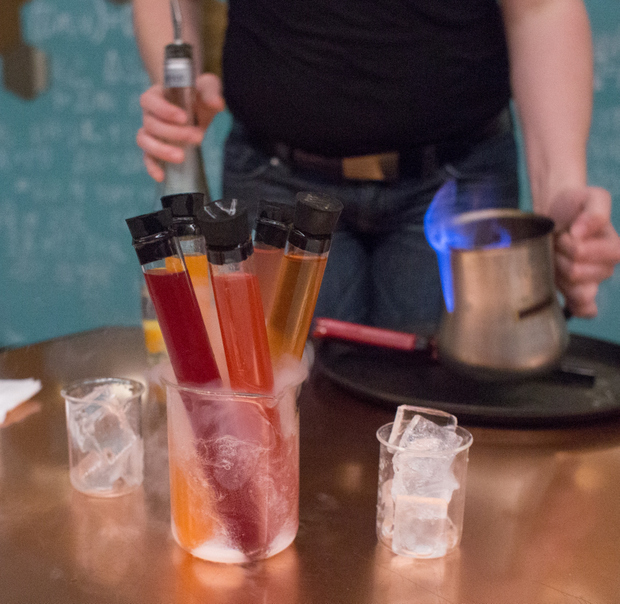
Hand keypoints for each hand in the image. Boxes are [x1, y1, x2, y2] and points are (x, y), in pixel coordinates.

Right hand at [136, 73, 224, 181]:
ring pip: (144, 141)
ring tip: (181, 157)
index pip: (149, 100)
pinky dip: (152, 167)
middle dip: (174, 133)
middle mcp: (149, 113)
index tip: (184, 117)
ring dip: (161, 150)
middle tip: (198, 137)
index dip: (163, 110)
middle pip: (150, 124)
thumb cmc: (198, 96)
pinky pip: (147, 158)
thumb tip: (216, 103)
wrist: (197, 108)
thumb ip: (210, 92)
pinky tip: (161, 176)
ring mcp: (150, 133)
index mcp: (157, 95)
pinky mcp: (155, 149)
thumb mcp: (207, 88)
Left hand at [549, 186, 619, 316]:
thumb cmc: (576, 205)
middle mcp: (605, 269)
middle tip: (560, 244)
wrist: (557, 212)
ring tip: (557, 256)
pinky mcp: (574, 292)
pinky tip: (570, 297)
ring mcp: (590, 283)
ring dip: (558, 271)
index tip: (569, 233)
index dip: (572, 245)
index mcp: (614, 249)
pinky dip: (576, 305)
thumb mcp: (591, 197)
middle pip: (575, 272)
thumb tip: (581, 233)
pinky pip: (584, 309)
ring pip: (573, 290)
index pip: (585, 255)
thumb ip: (595, 212)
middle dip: (560, 255)